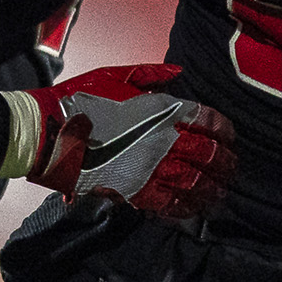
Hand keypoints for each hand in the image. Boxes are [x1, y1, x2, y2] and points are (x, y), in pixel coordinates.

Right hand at [22, 64, 234, 218]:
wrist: (49, 130)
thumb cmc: (81, 98)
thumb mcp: (117, 75)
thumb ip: (151, 73)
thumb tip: (178, 71)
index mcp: (162, 108)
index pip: (207, 119)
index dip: (224, 130)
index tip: (229, 138)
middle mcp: (162, 138)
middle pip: (207, 153)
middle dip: (224, 162)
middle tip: (232, 169)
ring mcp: (149, 166)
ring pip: (194, 181)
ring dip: (211, 188)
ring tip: (221, 194)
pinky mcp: (133, 190)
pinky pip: (168, 203)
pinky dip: (185, 207)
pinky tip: (194, 210)